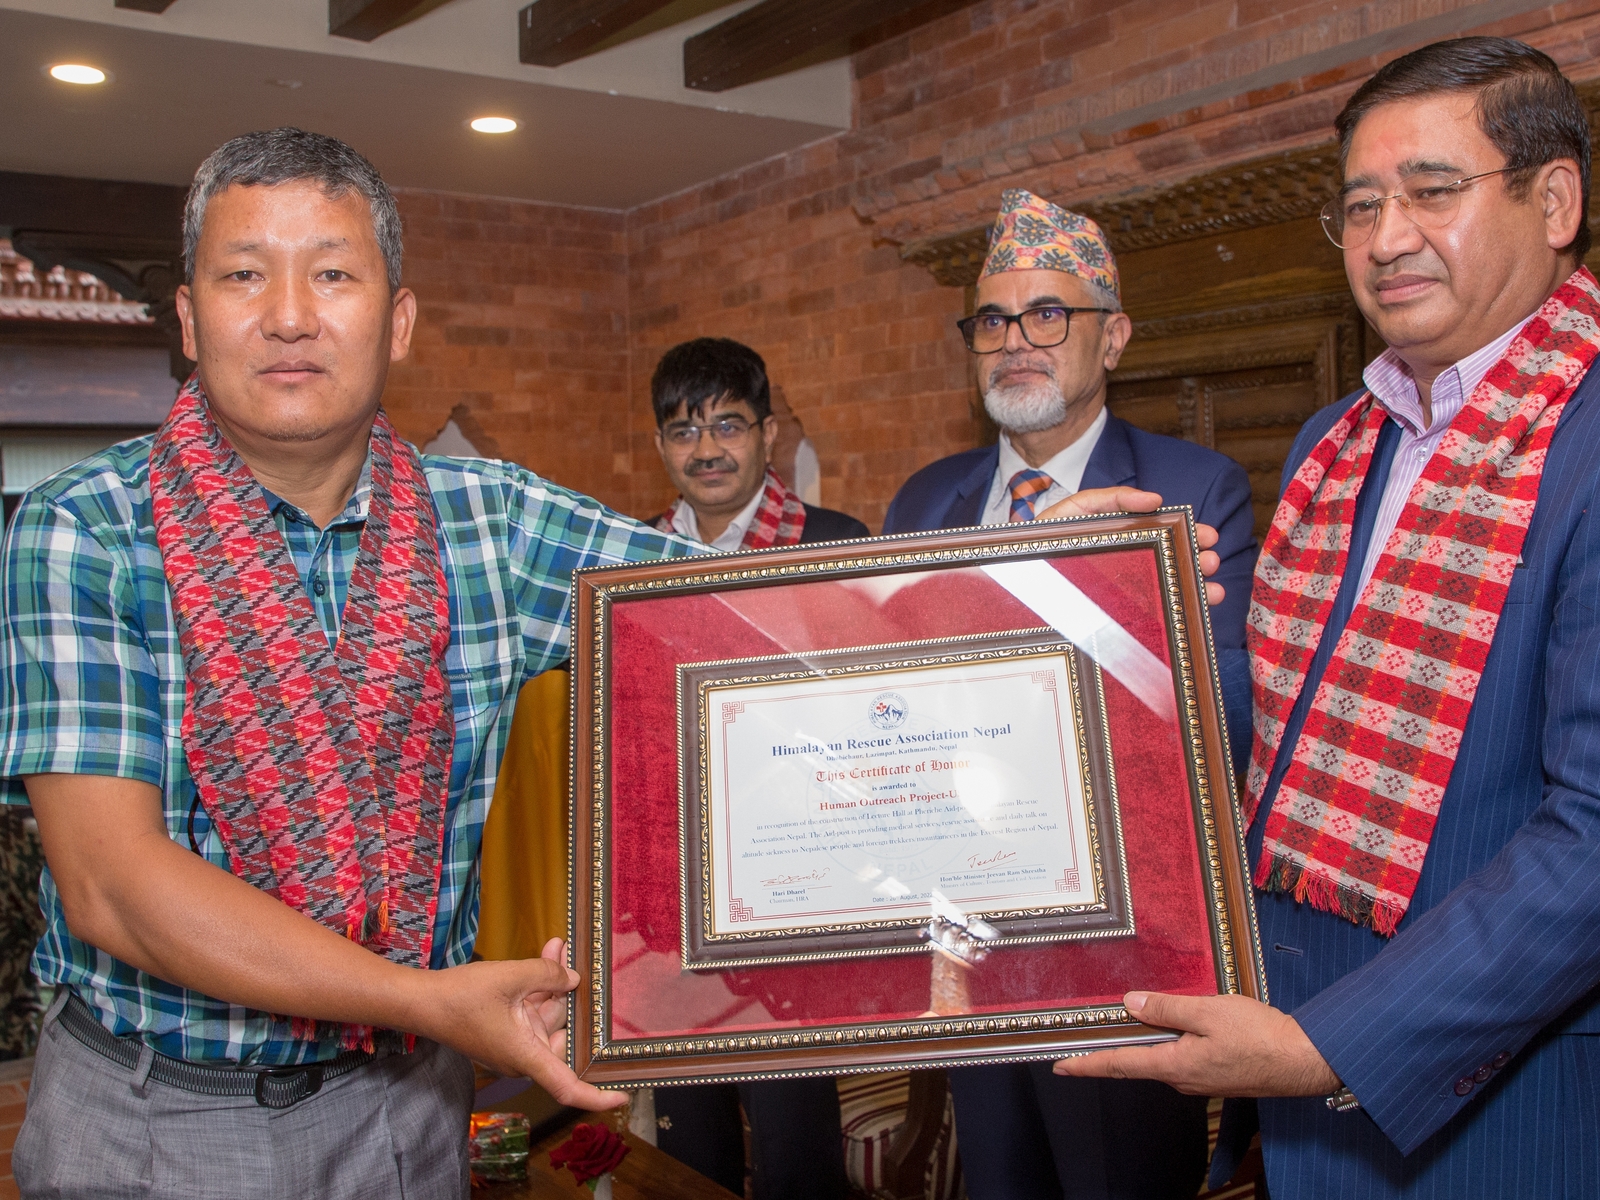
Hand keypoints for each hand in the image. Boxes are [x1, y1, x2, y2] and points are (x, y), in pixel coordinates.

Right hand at [421, 938, 625, 1110]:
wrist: (420, 1001)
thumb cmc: (459, 998)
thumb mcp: (510, 977)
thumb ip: (547, 974)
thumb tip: (573, 978)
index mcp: (526, 1055)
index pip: (567, 1087)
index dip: (597, 1096)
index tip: (624, 1094)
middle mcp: (524, 1054)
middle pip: (564, 1032)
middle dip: (575, 999)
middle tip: (582, 963)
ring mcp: (516, 1040)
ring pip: (550, 1013)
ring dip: (556, 982)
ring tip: (562, 947)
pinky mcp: (508, 1027)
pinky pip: (534, 1007)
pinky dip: (541, 984)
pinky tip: (551, 953)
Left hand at [1035, 488, 1225, 606]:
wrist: (1011, 581)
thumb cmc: (1040, 544)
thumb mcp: (1073, 512)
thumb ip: (1108, 499)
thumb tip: (1154, 499)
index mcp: (1119, 541)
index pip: (1162, 537)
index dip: (1188, 535)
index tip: (1208, 535)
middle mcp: (1125, 567)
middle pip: (1169, 563)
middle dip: (1196, 561)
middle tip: (1213, 560)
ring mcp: (1120, 593)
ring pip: (1166, 591)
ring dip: (1194, 589)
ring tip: (1213, 589)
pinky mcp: (1113, 618)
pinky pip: (1149, 618)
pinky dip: (1174, 615)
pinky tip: (1197, 612)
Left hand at [1052, 991, 1339, 1097]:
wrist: (1304, 1061)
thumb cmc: (1260, 1036)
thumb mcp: (1209, 1012)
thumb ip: (1168, 1008)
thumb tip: (1130, 1004)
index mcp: (1175, 1065)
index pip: (1119, 1064)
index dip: (1087, 1064)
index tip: (1060, 1065)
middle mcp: (1183, 1079)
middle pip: (1138, 1061)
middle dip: (1110, 1050)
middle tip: (1081, 1037)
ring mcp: (1200, 1079)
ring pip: (1161, 1057)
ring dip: (1142, 1042)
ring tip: (1123, 1021)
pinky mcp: (1216, 1074)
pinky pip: (1181, 1056)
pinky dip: (1168, 1041)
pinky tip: (1170, 1024)